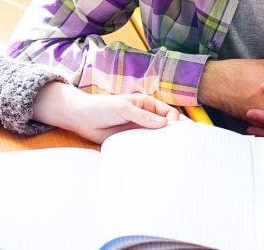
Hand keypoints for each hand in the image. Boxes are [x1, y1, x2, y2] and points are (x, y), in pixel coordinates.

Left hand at [32, 82, 179, 142]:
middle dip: (173, 134)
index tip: (176, 131)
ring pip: (156, 138)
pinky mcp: (131, 141)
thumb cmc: (102, 107)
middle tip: (181, 145)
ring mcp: (139, 130)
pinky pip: (144, 147)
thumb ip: (143, 116)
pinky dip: (151, 151)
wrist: (82, 118)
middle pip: (165, 126)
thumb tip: (165, 123)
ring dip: (162, 145)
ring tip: (171, 155)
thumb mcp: (124, 108)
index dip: (174, 121)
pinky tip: (155, 158)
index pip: (167, 113)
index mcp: (146, 104)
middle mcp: (145, 117)